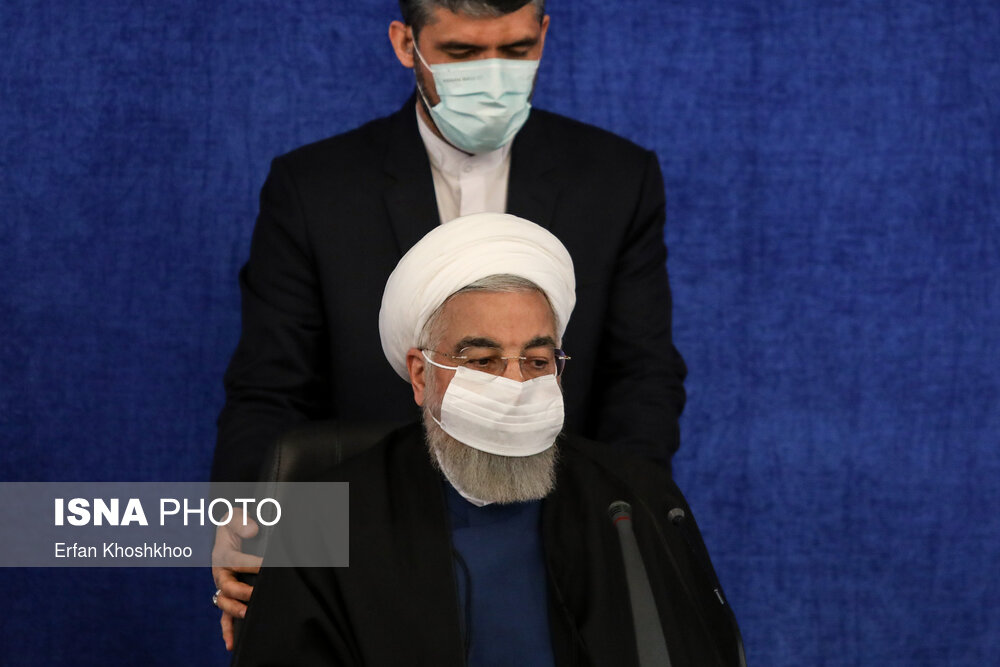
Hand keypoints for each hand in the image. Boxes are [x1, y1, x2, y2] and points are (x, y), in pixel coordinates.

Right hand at [211, 512, 262, 650]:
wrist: (232, 533)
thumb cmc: (236, 525)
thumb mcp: (235, 517)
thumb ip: (241, 521)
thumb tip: (252, 530)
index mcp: (223, 554)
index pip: (236, 560)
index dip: (251, 563)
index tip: (267, 565)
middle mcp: (221, 573)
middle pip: (227, 586)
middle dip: (242, 591)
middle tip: (256, 594)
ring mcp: (224, 588)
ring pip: (225, 603)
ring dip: (235, 610)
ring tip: (246, 614)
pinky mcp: (229, 598)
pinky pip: (225, 617)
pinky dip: (227, 630)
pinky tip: (231, 644)